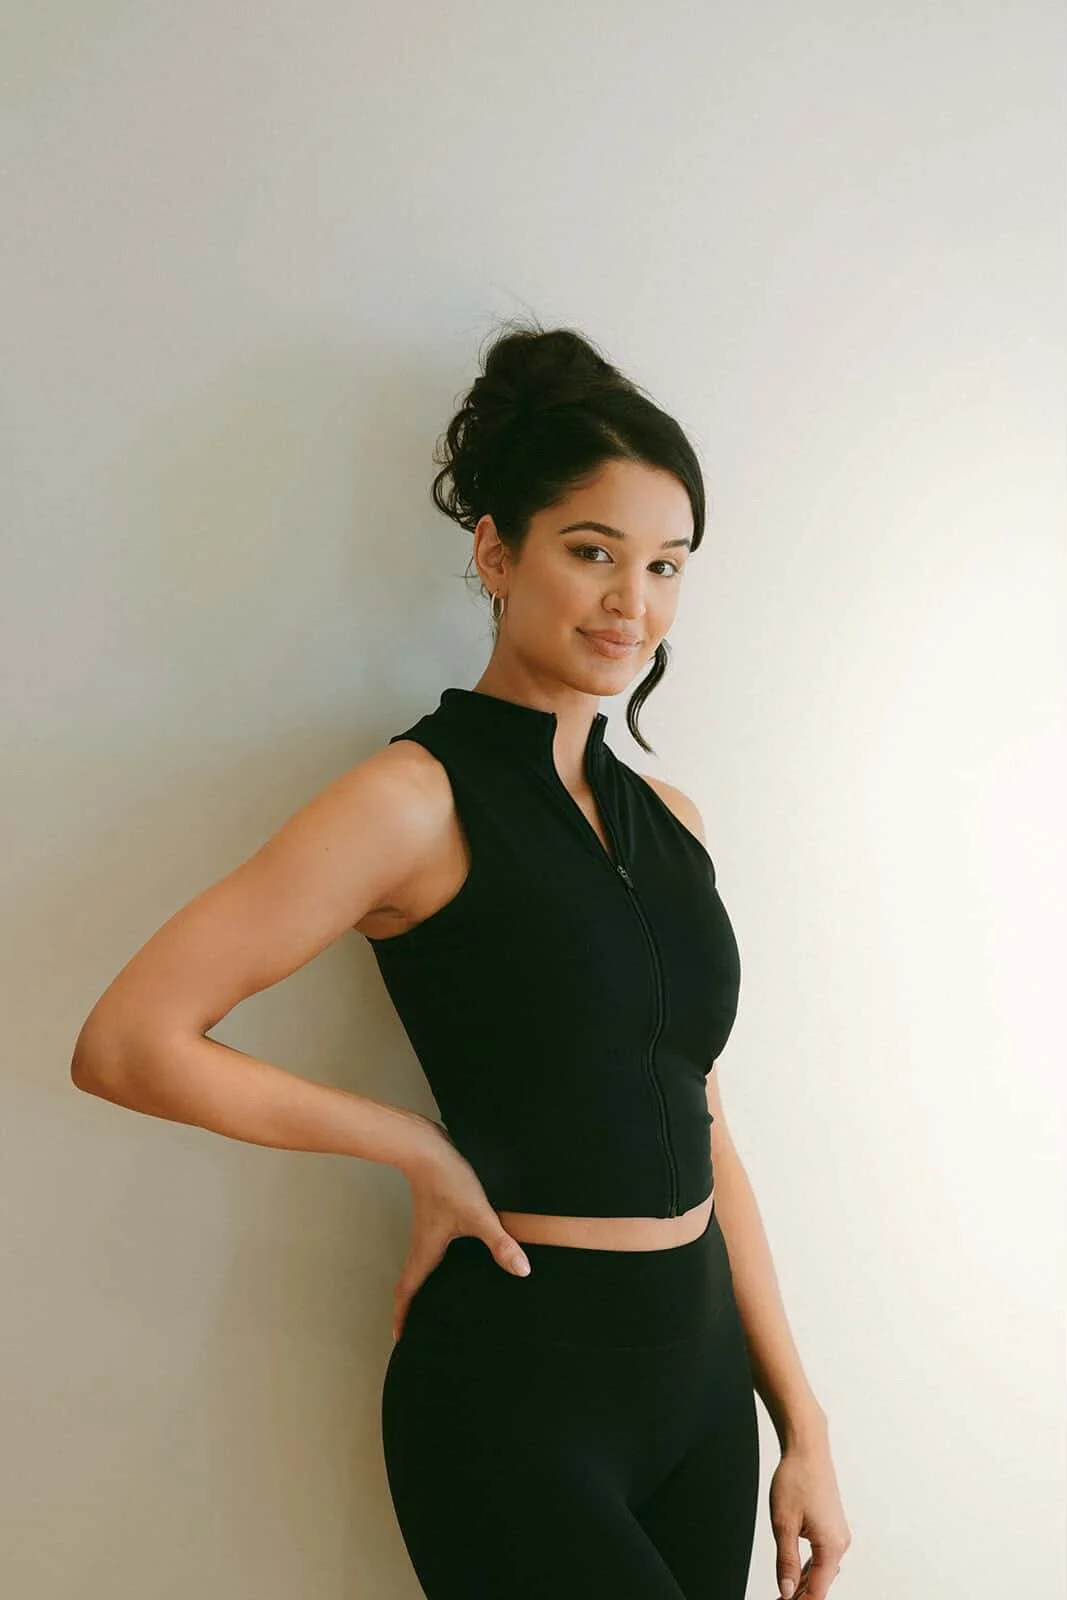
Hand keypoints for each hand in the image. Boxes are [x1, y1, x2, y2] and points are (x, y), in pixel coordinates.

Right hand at [391, 1120, 532, 1342]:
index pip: (408, 1292)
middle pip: (412, 1282)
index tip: (399, 1337)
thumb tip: (521, 1271)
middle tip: (417, 1325)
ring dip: (425, 1283)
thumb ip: (499, 1242)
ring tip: (437, 1297)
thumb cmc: (447, 1181)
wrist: (428, 1147)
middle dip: (413, 1306)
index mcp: (426, 1252)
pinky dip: (438, 1261)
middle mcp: (423, 1243)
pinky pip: (433, 1246)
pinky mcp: (436, 1213)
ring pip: (422, 1264)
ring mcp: (428, 1228)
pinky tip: (458, 1257)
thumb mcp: (477, 1214)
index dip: (402, 1316)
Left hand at [769, 1434, 850, 1598]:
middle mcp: (840, 1542)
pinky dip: (809, 1567)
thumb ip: (786, 1561)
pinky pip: (822, 1555)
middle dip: (801, 1595)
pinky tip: (796, 1574)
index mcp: (831, 1545)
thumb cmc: (797, 1478)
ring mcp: (838, 1533)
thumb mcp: (783, 1523)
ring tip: (785, 1593)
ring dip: (804, 1583)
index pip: (817, 1590)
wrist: (807, 1449)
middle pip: (821, 1582)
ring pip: (822, 1569)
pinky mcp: (832, 1525)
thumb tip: (786, 1590)